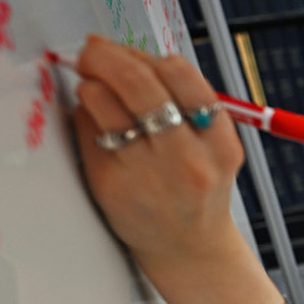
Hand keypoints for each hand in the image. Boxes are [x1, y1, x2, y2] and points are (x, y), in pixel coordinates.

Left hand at [68, 35, 245, 285]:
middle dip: (106, 56)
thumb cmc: (194, 191)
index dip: (144, 54)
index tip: (126, 53)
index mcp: (218, 143)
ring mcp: (147, 174)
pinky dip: (85, 118)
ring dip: (91, 84)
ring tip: (92, 90)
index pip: (180, 75)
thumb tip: (125, 55)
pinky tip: (94, 125)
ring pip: (105, 102)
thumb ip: (181, 103)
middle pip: (139, 82)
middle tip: (91, 54)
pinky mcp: (111, 185)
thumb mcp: (210, 148)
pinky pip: (87, 131)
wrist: (188, 250)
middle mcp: (186, 158)